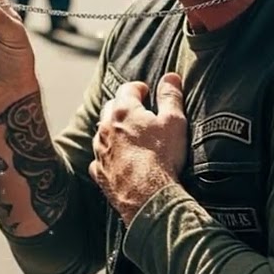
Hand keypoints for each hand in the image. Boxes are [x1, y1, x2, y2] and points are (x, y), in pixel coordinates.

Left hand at [89, 74, 188, 224]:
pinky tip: (117, 160)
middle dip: (123, 106)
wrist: (148, 196)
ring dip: (113, 130)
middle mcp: (105, 128)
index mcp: (123, 111)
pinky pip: (100, 159)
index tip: (147, 91)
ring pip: (102, 133)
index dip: (139, 88)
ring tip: (129, 135)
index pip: (127, 89)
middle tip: (139, 111)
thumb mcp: (174, 122)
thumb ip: (171, 96)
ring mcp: (100, 151)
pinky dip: (108, 156)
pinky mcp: (99, 172)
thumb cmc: (162, 156)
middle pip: (110, 108)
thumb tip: (171, 77)